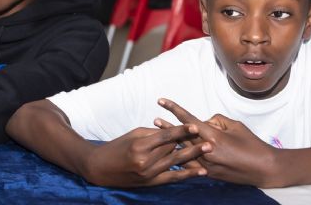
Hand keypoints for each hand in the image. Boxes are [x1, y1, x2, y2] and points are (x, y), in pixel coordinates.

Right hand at [82, 124, 209, 186]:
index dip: (181, 131)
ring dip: (193, 157)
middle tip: (209, 139)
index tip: (194, 126)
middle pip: (172, 150)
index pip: (165, 137)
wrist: (102, 167)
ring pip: (175, 163)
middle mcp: (145, 160)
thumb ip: (153, 133)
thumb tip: (171, 131)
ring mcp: (148, 174)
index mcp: (140, 145)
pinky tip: (200, 172)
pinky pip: (172, 178)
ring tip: (208, 151)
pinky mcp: (150, 183)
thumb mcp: (134, 134)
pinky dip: (187, 175)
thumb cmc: (117, 146)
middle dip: (190, 143)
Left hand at [158, 99, 276, 186]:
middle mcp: (206, 151)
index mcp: (212, 137)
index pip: (187, 120)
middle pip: (181, 136)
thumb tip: (203, 122)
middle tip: (155, 120)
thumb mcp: (234, 125)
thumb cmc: (251, 143)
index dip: (173, 109)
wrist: (264, 169)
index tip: (161, 101)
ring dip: (172, 142)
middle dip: (168, 128)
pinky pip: (191, 163)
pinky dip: (183, 156)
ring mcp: (206, 165)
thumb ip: (215, 120)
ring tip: (160, 134)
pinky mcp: (209, 174)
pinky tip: (174, 152)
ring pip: (183, 151)